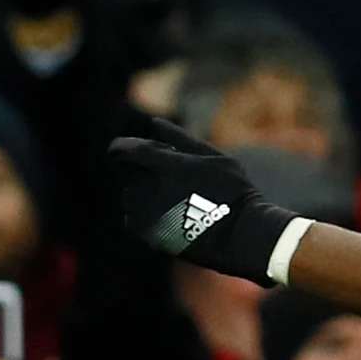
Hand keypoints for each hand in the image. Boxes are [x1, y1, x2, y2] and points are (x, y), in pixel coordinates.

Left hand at [108, 114, 294, 280]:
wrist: (241, 235)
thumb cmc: (232, 190)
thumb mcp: (213, 157)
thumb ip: (181, 139)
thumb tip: (155, 123)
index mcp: (166, 165)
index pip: (123, 150)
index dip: (119, 147)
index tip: (122, 150)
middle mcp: (152, 189)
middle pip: (129, 175)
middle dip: (142, 173)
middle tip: (167, 180)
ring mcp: (149, 215)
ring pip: (129, 199)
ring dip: (141, 196)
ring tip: (170, 201)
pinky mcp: (150, 236)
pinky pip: (132, 222)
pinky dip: (142, 218)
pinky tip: (165, 218)